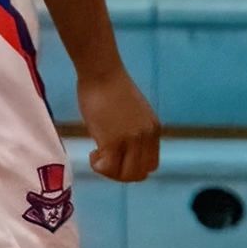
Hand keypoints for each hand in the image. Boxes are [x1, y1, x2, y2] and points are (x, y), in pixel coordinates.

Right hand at [78, 67, 161, 183]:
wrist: (101, 72)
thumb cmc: (110, 87)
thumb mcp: (133, 114)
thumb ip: (134, 132)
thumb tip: (122, 149)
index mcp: (154, 130)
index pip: (150, 164)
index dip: (132, 167)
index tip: (117, 158)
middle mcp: (146, 137)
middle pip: (139, 174)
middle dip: (120, 173)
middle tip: (105, 161)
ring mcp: (131, 140)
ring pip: (124, 175)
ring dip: (109, 171)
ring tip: (97, 155)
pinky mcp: (113, 141)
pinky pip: (107, 168)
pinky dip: (98, 165)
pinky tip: (93, 152)